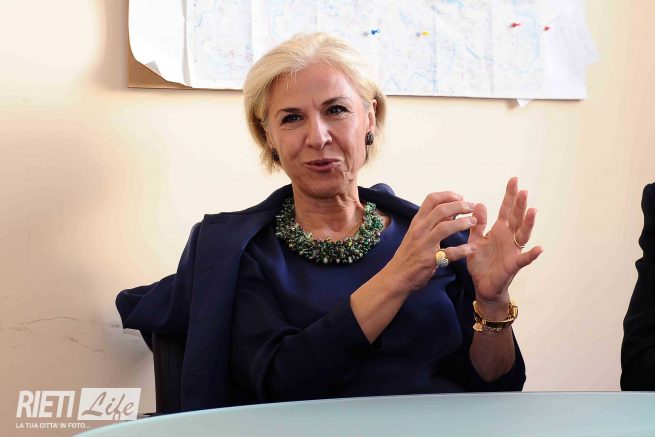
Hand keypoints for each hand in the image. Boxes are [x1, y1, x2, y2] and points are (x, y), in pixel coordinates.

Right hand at [385, 191, 476, 292]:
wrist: (396, 275)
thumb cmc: (408, 254)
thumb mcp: (416, 233)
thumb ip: (432, 222)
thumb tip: (450, 212)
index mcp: (417, 222)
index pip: (431, 199)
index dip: (448, 195)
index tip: (460, 197)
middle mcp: (419, 230)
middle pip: (441, 210)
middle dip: (459, 206)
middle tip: (471, 207)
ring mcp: (424, 244)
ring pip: (445, 227)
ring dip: (462, 223)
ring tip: (474, 222)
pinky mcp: (429, 260)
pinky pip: (449, 253)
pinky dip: (462, 250)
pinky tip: (471, 249)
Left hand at [466, 177, 542, 314]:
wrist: (482, 285)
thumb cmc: (481, 262)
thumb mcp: (474, 240)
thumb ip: (477, 224)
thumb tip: (479, 203)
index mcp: (499, 230)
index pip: (505, 209)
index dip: (509, 196)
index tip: (514, 180)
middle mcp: (509, 238)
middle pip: (516, 218)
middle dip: (519, 205)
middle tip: (523, 190)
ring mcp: (513, 250)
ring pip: (523, 234)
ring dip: (528, 223)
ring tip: (533, 210)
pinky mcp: (513, 265)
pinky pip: (524, 259)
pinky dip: (532, 255)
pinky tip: (539, 249)